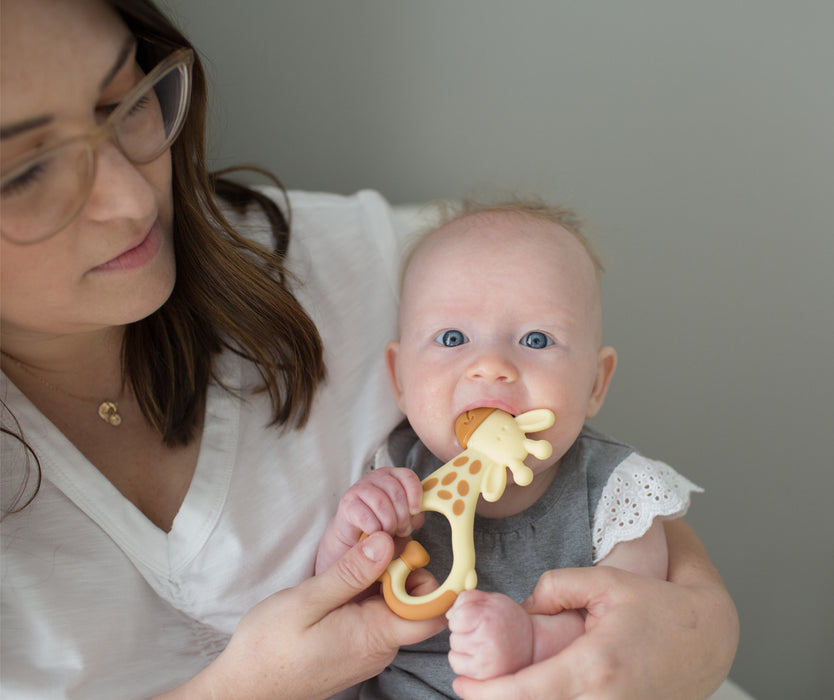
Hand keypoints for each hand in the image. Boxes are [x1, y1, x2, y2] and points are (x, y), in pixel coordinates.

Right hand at [163, 532, 444, 699]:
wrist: (245, 688)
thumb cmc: (270, 646)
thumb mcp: (307, 600)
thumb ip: (350, 572)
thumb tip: (387, 542)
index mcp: (376, 635)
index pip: (433, 611)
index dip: (431, 577)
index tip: (404, 548)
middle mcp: (381, 647)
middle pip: (416, 604)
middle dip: (402, 569)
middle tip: (373, 543)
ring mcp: (371, 650)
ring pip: (396, 608)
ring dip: (384, 581)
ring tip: (355, 560)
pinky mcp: (358, 649)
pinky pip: (379, 617)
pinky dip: (371, 595)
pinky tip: (346, 581)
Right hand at [339, 466, 424, 538]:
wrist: (356, 537)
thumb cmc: (383, 525)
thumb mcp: (404, 518)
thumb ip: (414, 515)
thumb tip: (417, 516)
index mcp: (393, 476)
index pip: (408, 476)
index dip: (415, 494)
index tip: (415, 511)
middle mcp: (376, 477)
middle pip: (396, 493)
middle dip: (403, 517)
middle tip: (401, 530)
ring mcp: (360, 488)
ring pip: (381, 503)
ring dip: (389, 524)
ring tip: (389, 533)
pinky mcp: (348, 503)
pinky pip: (366, 517)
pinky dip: (375, 530)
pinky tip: (375, 534)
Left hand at [447, 590, 532, 679]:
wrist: (531, 646)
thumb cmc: (509, 621)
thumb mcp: (492, 600)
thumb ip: (468, 598)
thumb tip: (448, 614)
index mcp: (488, 617)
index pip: (456, 618)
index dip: (461, 616)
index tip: (473, 618)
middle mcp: (487, 640)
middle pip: (453, 634)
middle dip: (462, 631)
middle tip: (480, 632)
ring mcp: (484, 660)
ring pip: (453, 650)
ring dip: (462, 647)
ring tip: (480, 643)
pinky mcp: (483, 675)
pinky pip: (456, 665)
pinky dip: (462, 660)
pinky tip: (477, 655)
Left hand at [452, 520, 737, 699]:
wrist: (707, 638)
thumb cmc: (657, 606)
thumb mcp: (603, 581)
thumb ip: (554, 588)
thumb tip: (521, 609)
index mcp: (596, 666)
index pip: (528, 691)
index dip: (489, 693)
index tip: (462, 683)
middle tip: (475, 687)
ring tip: (503, 688)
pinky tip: (535, 693)